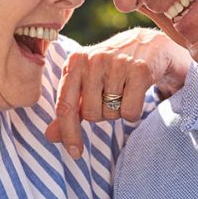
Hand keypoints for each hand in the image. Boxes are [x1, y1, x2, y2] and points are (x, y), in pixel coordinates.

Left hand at [45, 28, 189, 156]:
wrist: (148, 45)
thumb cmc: (111, 69)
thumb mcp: (86, 84)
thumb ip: (69, 109)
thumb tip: (49, 136)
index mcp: (74, 62)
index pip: (65, 105)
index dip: (68, 132)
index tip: (75, 153)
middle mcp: (92, 60)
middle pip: (91, 114)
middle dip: (102, 113)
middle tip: (111, 95)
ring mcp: (116, 63)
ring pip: (112, 113)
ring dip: (118, 111)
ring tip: (124, 90)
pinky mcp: (139, 70)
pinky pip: (130, 112)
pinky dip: (133, 111)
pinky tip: (136, 92)